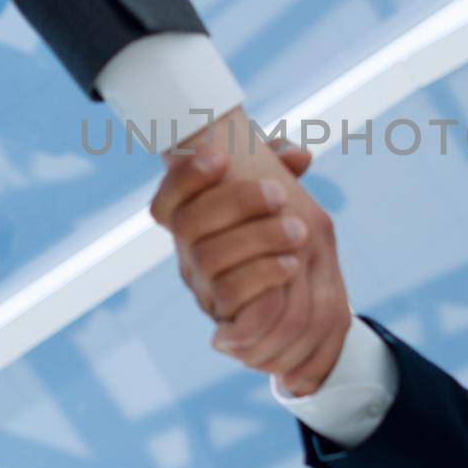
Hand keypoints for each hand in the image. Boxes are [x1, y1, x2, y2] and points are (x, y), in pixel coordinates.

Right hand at [155, 109, 351, 395]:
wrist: (290, 290)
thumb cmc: (271, 224)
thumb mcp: (275, 189)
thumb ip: (280, 164)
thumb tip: (296, 155)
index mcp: (190, 216)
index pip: (167, 198)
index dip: (185, 176)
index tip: (222, 156)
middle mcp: (187, 249)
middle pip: (189, 223)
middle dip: (236, 201)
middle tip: (280, 193)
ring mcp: (201, 282)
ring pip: (209, 258)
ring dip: (257, 239)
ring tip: (299, 230)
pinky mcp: (222, 312)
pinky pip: (229, 296)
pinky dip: (262, 276)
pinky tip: (291, 264)